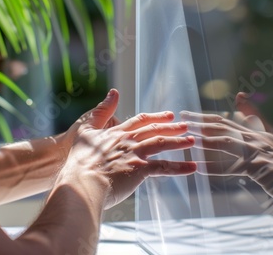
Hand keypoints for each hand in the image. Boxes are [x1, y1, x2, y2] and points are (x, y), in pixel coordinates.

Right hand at [62, 89, 196, 208]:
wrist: (82, 181)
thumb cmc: (80, 161)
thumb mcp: (86, 130)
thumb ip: (101, 111)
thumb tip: (113, 92)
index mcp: (116, 132)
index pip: (139, 121)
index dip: (155, 117)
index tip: (168, 116)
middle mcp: (128, 141)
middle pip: (154, 130)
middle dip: (172, 127)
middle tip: (186, 125)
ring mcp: (135, 154)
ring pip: (161, 144)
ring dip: (178, 142)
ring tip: (192, 141)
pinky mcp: (140, 170)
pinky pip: (164, 167)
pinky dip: (180, 167)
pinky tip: (192, 167)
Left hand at [179, 94, 272, 206]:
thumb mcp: (271, 138)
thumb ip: (255, 118)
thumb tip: (239, 96)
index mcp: (255, 132)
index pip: (225, 121)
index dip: (204, 116)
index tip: (186, 113)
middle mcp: (255, 138)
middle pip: (222, 127)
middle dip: (200, 122)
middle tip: (181, 119)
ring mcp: (258, 152)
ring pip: (226, 143)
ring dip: (206, 140)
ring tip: (188, 139)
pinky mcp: (260, 168)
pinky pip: (233, 168)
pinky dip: (215, 169)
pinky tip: (200, 169)